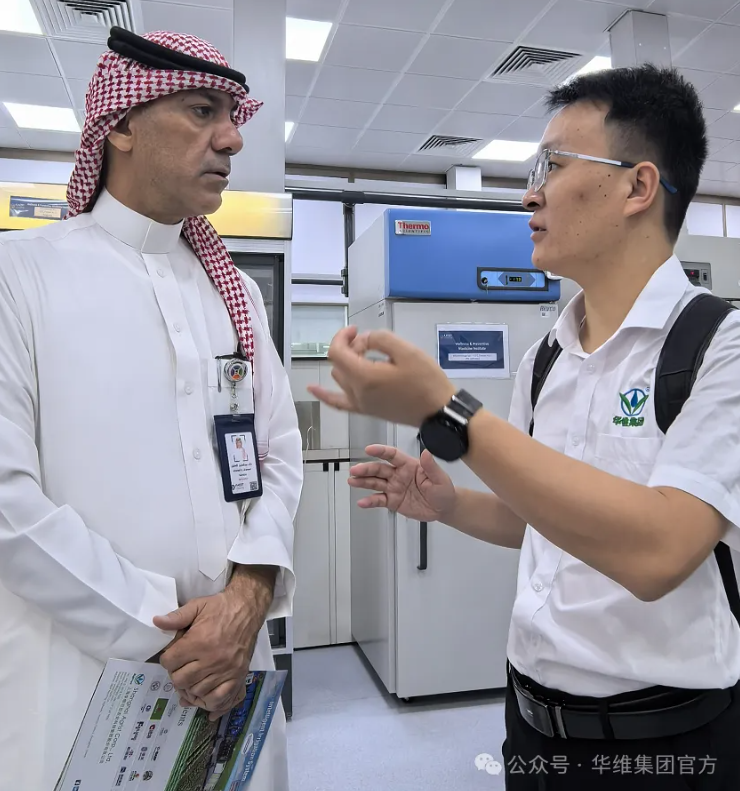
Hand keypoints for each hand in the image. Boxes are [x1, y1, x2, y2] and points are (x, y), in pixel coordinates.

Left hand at [153, 588, 260, 720]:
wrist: (247, 610)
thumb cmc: (220, 607)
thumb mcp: (197, 606)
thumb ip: (176, 616)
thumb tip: (156, 622)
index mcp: (198, 641)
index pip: (169, 662)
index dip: (167, 659)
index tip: (172, 655)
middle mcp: (210, 659)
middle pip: (180, 680)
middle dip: (176, 674)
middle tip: (181, 666)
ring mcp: (225, 670)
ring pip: (196, 691)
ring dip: (190, 687)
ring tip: (192, 678)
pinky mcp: (237, 676)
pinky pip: (218, 698)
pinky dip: (208, 700)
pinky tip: (204, 693)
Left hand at [307, 326, 455, 427]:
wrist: (438, 411)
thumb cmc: (426, 381)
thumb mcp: (406, 351)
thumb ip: (380, 339)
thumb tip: (364, 340)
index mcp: (363, 377)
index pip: (337, 352)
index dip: (342, 336)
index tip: (356, 329)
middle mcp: (356, 392)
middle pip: (339, 363)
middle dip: (350, 347)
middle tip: (372, 342)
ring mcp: (360, 404)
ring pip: (339, 377)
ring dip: (347, 363)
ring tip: (367, 356)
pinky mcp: (366, 410)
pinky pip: (338, 402)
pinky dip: (325, 394)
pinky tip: (312, 388)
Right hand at [349, 445, 455, 522]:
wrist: (443, 509)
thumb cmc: (443, 490)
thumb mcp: (440, 478)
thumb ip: (431, 466)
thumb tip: (425, 452)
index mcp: (409, 465)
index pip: (392, 455)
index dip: (380, 451)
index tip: (369, 449)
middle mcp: (398, 475)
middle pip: (379, 469)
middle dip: (366, 469)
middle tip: (355, 470)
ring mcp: (394, 488)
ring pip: (375, 483)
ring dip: (363, 482)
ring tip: (352, 481)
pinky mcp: (393, 501)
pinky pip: (379, 500)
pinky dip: (370, 501)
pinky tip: (362, 502)